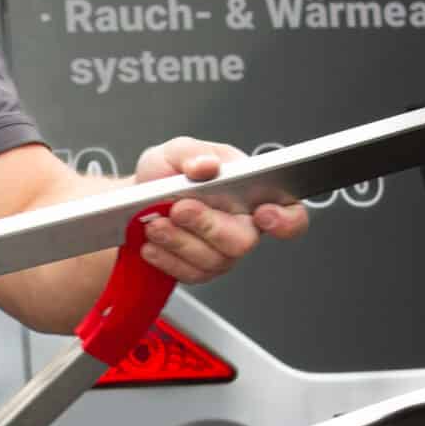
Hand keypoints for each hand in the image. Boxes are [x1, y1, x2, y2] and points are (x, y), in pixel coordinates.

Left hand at [132, 136, 307, 284]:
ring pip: (212, 260)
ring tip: (154, 222)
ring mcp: (222, 252)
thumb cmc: (166, 175)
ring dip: (178, 240)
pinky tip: (150, 243)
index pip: (290, 212)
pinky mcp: (199, 271)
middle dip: (208, 224)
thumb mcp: (175, 151)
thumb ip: (192, 153)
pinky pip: (189, 274)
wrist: (134, 201)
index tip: (263, 213)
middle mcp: (242, 226)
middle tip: (179, 208)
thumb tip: (207, 165)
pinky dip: (165, 257)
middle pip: (242, 240)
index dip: (286, 219)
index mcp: (252, 192)